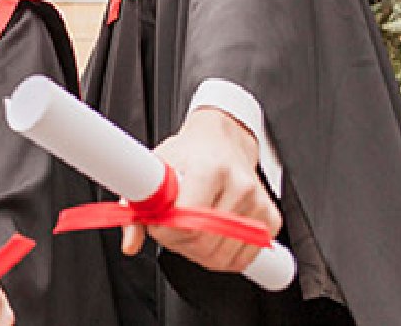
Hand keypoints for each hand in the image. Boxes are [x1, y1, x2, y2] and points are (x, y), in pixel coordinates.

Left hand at [121, 107, 281, 272]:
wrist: (221, 141)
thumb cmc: (188, 154)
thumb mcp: (156, 168)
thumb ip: (138, 206)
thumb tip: (130, 243)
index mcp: (210, 169)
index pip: (187, 222)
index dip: (164, 230)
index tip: (156, 223)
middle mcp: (240, 186)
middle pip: (204, 243)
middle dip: (178, 243)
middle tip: (169, 228)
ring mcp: (258, 203)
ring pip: (222, 257)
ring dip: (197, 252)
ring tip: (188, 230)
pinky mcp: (271, 219)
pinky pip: (242, 259)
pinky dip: (220, 256)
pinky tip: (209, 237)